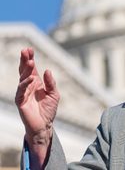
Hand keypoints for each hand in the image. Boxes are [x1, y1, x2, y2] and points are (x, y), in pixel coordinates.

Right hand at [15, 48, 59, 166]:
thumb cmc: (49, 109)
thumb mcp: (54, 94)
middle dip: (24, 60)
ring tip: (30, 60)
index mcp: (36, 83)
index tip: (29, 49)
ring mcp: (23, 93)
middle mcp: (28, 86)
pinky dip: (25, 83)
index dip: (30, 58)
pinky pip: (21, 90)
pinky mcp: (20, 101)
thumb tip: (47, 70)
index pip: (31, 68)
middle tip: (25, 50)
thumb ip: (51, 82)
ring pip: (22, 78)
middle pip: (25, 70)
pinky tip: (30, 78)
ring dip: (25, 69)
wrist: (44, 125)